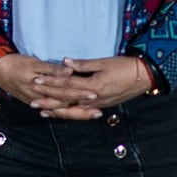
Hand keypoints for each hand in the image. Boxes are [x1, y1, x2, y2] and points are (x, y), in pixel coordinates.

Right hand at [0, 52, 106, 121]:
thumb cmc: (15, 63)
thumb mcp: (33, 63)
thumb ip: (52, 69)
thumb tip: (69, 71)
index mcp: (41, 86)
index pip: (65, 92)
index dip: (80, 94)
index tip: (96, 95)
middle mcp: (41, 97)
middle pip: (65, 106)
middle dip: (82, 109)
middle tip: (99, 112)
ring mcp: (37, 101)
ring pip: (60, 111)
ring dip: (76, 114)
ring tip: (92, 115)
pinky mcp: (34, 102)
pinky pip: (51, 111)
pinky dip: (62, 114)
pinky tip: (72, 117)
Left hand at [40, 56, 158, 109]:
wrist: (144, 77)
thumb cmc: (124, 67)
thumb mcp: (104, 62)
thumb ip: (84, 64)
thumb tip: (65, 62)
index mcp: (93, 86)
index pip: (66, 85)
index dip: (50, 83)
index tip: (36, 81)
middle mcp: (94, 98)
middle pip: (67, 101)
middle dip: (48, 101)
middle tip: (32, 102)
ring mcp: (98, 104)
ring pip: (73, 110)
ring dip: (57, 111)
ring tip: (42, 112)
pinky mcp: (102, 105)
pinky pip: (82, 112)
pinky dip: (70, 114)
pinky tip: (62, 114)